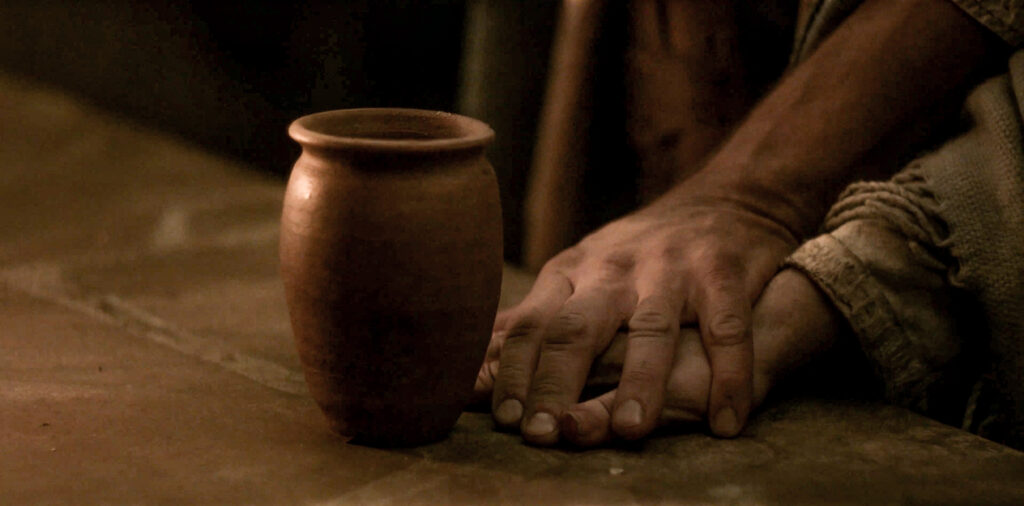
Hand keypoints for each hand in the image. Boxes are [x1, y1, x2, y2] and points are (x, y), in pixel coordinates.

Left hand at [476, 268, 841, 445]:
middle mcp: (613, 270)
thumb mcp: (575, 277)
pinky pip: (726, 326)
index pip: (529, 325)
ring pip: (651, 328)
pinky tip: (726, 420)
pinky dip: (729, 373)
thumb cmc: (635, 254)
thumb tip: (468, 369)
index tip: (504, 420)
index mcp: (570, 273)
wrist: (724, 199)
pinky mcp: (722, 273)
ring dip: (640, 381)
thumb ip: (530, 323)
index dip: (512, 372)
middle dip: (556, 382)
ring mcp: (669, 269)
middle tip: (545, 434)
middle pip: (576, 327)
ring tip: (630, 431)